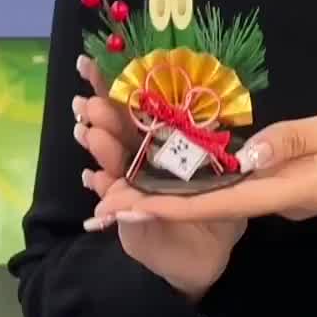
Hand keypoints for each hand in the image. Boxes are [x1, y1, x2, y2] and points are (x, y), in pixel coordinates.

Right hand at [74, 57, 246, 300]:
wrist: (205, 255)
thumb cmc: (217, 206)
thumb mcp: (229, 172)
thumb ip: (224, 147)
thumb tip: (228, 115)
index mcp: (162, 140)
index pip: (134, 104)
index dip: (110, 82)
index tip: (87, 61)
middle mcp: (141, 159)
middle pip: (116, 129)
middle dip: (99, 113)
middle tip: (88, 102)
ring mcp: (131, 188)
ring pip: (111, 162)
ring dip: (99, 147)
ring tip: (90, 134)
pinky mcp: (128, 217)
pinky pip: (111, 203)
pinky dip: (100, 191)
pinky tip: (91, 179)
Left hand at [91, 91, 316, 227]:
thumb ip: (301, 140)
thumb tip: (250, 155)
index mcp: (297, 188)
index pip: (222, 203)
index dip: (170, 208)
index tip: (125, 210)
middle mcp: (285, 197)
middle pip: (212, 206)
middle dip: (157, 204)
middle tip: (101, 201)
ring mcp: (288, 190)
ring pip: (221, 195)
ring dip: (172, 192)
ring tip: (119, 185)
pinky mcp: (292, 177)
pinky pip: (239, 183)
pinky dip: (201, 179)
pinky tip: (172, 170)